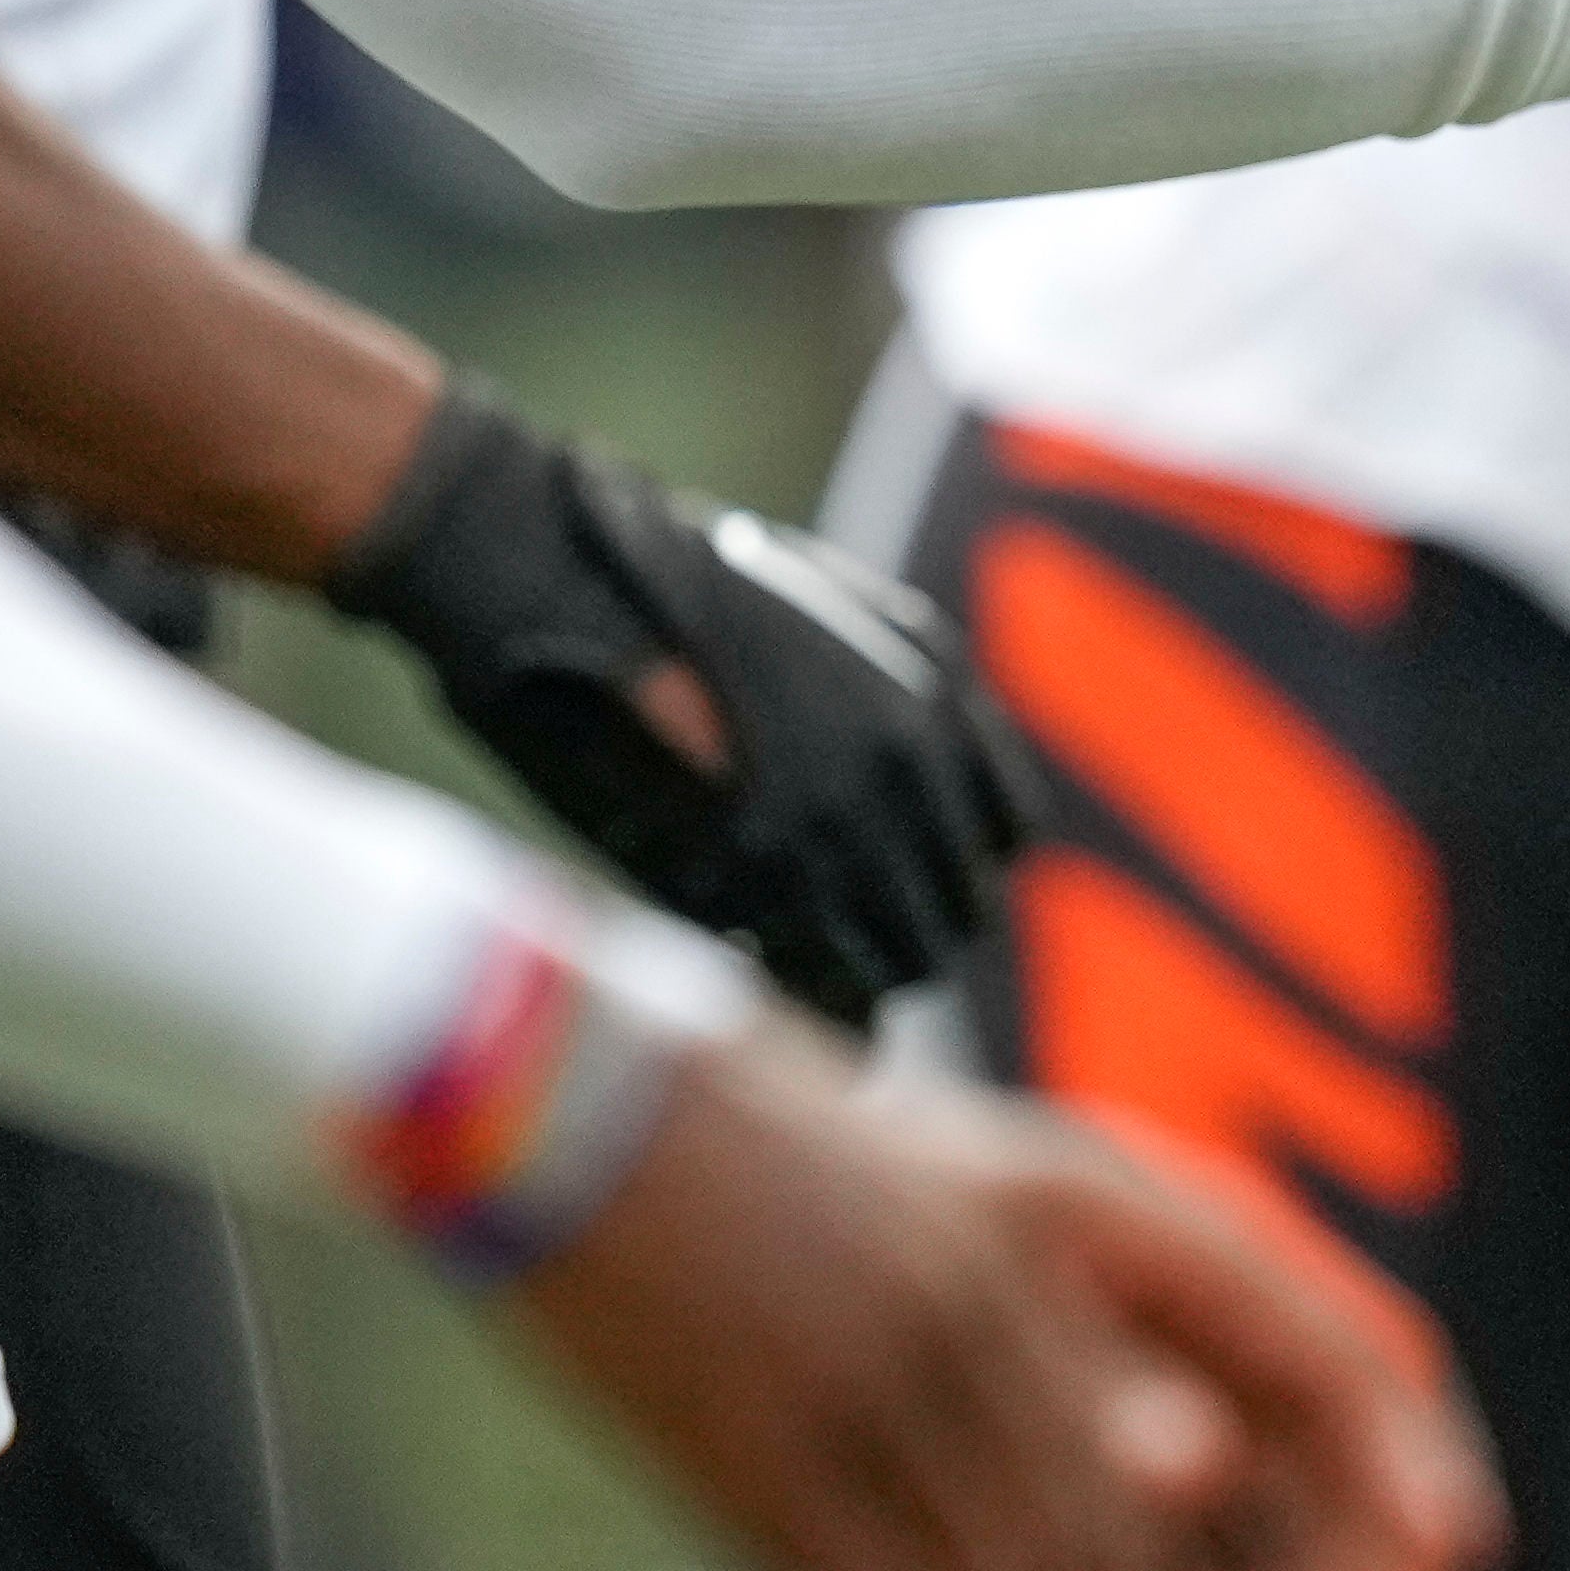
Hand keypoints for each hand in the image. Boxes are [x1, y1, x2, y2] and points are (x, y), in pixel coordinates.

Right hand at [331, 385, 1039, 1016]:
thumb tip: (930, 772)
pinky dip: (802, 998)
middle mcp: (904, 767)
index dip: (959, 859)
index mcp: (931, 698)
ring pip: (897, 962)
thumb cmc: (672, 585)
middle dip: (904, 928)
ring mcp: (832, 827)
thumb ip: (897, 684)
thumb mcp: (827, 605)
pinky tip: (758, 973)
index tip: (915, 871)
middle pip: (953, 910)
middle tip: (841, 935)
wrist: (562, 572)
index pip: (1007, 831)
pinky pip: (819, 985)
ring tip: (798, 968)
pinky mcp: (747, 880)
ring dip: (854, 975)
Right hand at [509, 1042, 1495, 1570]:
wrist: (554, 1097)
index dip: (1387, 1468)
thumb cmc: (750, 1145)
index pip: (1296, 1344)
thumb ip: (1047, 1322)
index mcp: (1072, 1199)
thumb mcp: (942, 1192)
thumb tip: (1168, 1466)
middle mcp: (1014, 1287)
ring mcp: (902, 1370)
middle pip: (1155, 1539)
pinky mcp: (786, 1448)